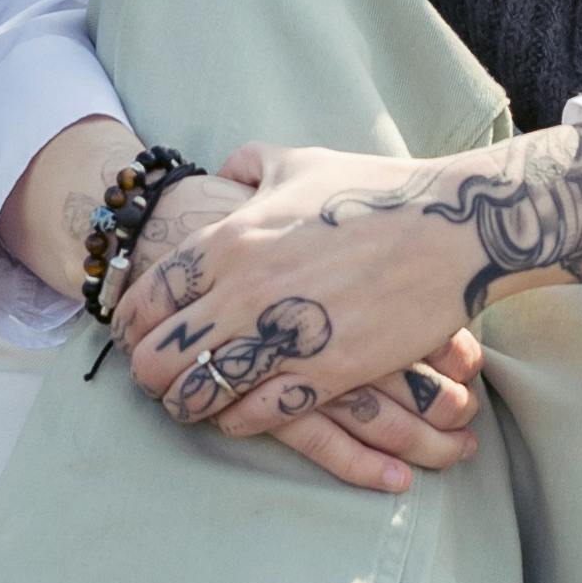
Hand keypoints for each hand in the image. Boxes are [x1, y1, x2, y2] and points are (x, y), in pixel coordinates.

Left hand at [116, 117, 581, 451]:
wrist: (450, 227)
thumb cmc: (375, 189)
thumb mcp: (302, 162)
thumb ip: (250, 165)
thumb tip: (223, 172)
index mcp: (232, 238)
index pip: (148, 295)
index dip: (131, 322)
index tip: (133, 333)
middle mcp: (246, 291)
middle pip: (160, 354)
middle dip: (149, 372)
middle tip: (154, 378)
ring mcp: (284, 336)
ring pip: (200, 393)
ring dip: (187, 404)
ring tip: (189, 405)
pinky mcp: (325, 373)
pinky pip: (255, 414)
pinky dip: (235, 421)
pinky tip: (236, 417)